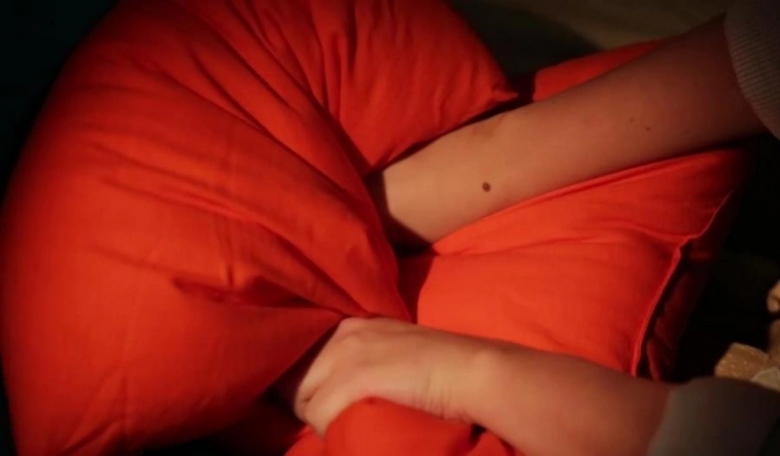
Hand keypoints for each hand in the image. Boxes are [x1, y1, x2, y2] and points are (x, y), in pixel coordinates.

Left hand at [277, 318, 497, 435]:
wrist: (470, 371)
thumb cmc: (441, 365)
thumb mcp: (392, 349)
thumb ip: (363, 356)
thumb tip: (337, 385)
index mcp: (350, 325)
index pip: (302, 354)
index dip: (305, 382)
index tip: (314, 401)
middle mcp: (342, 334)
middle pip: (294, 377)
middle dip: (307, 402)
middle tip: (331, 419)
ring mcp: (346, 354)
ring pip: (302, 398)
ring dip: (318, 417)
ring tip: (343, 425)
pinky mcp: (354, 378)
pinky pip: (319, 415)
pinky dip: (331, 430)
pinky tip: (355, 429)